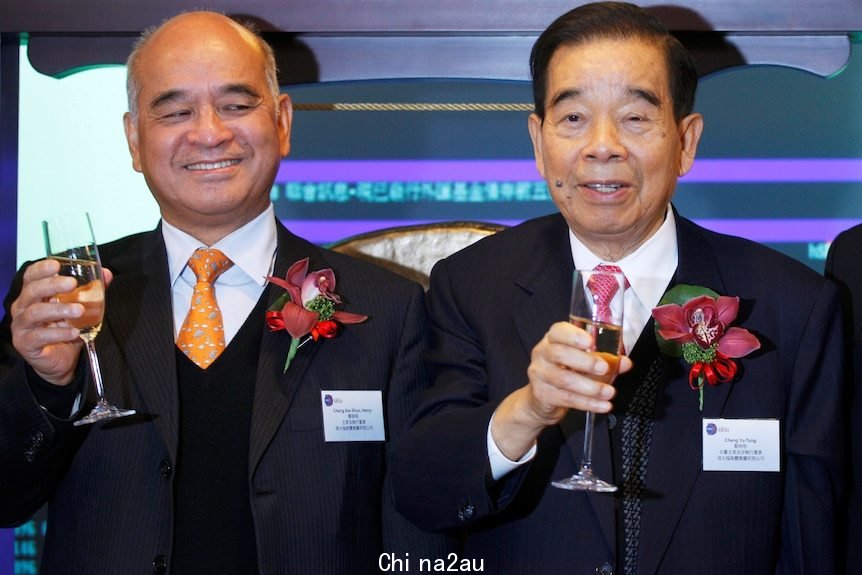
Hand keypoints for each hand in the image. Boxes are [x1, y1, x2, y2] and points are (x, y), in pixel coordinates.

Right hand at [10, 259, 112, 385]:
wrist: (61, 360)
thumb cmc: (65, 329)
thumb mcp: (79, 307)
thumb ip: (90, 290)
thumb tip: (106, 274)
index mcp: (34, 295)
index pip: (31, 277)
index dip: (41, 269)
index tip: (56, 265)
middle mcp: (23, 308)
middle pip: (32, 291)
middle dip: (52, 285)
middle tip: (72, 284)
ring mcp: (22, 326)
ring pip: (35, 313)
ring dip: (59, 309)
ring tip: (79, 310)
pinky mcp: (26, 344)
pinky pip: (39, 336)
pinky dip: (58, 333)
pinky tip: (74, 332)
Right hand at [492, 321, 631, 459]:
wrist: (540, 400)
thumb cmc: (564, 373)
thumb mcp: (584, 363)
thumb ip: (605, 360)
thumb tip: (625, 363)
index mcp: (552, 340)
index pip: (558, 331)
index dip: (574, 335)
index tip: (591, 342)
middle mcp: (542, 354)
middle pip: (559, 354)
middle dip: (584, 361)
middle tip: (604, 368)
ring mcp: (540, 375)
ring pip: (564, 379)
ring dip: (590, 387)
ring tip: (609, 392)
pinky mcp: (542, 395)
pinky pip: (566, 398)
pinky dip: (588, 403)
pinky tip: (602, 405)